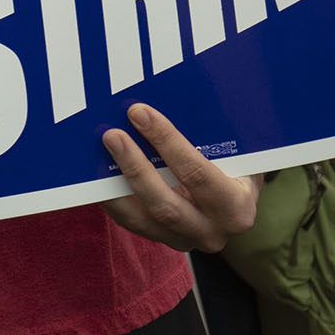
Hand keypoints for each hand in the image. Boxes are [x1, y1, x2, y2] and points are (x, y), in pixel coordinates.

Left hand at [101, 104, 262, 251]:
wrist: (236, 201)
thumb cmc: (237, 166)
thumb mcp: (238, 152)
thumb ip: (213, 133)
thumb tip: (173, 94)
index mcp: (236, 208)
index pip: (198, 175)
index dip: (167, 142)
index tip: (140, 113)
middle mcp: (211, 232)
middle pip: (165, 204)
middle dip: (135, 166)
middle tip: (112, 134)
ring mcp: (183, 240)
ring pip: (140, 218)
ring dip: (116, 183)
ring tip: (99, 151)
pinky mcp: (160, 240)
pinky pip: (129, 221)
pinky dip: (111, 196)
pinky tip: (97, 172)